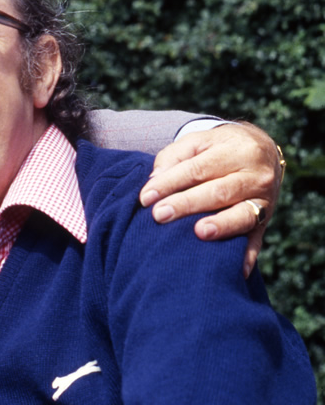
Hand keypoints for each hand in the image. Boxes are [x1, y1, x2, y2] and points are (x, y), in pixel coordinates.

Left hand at [138, 122, 282, 276]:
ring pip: (243, 214)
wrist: (262, 152)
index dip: (170, 183)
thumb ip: (174, 157)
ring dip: (221, 226)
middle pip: (219, 191)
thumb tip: (155, 180)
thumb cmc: (219, 148)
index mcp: (236, 150)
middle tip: (159, 215)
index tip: (146, 197)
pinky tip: (237, 270)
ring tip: (199, 233)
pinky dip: (248, 254)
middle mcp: (256, 175)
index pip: (198, 169)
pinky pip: (258, 239)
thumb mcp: (199, 141)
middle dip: (187, 204)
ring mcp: (265, 200)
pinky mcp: (267, 220)